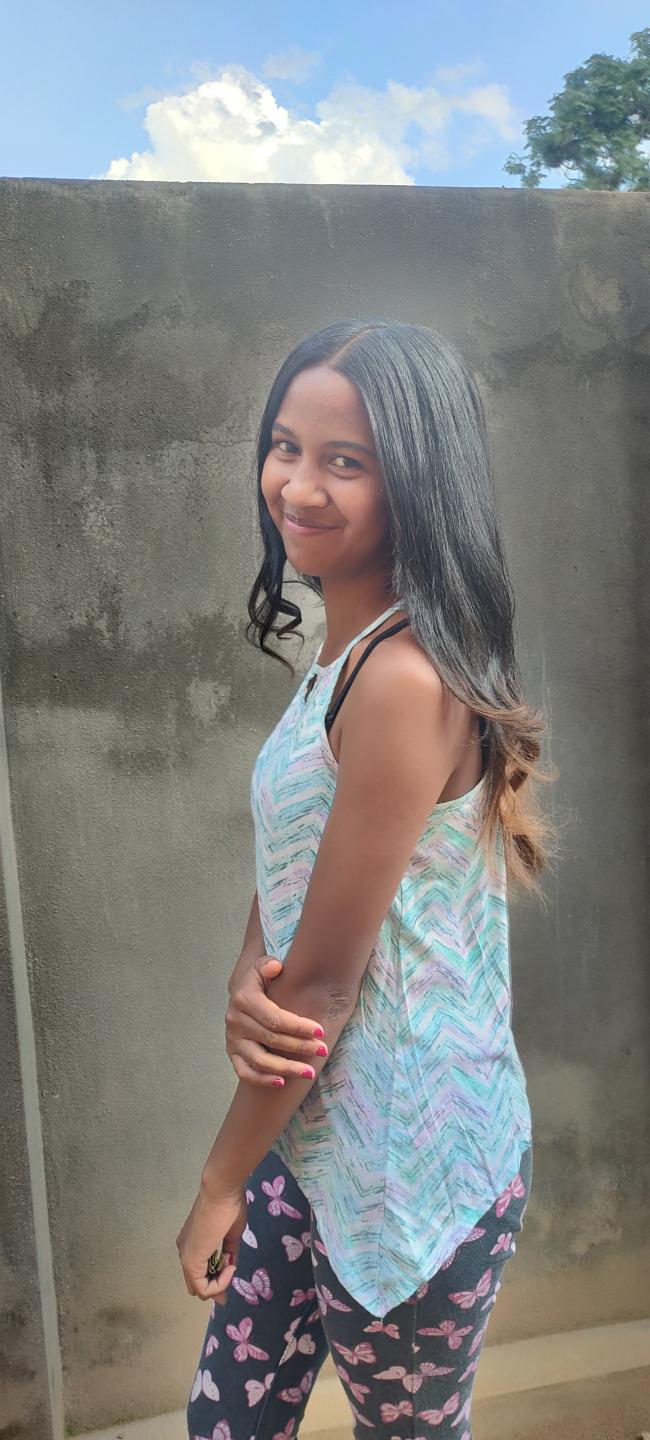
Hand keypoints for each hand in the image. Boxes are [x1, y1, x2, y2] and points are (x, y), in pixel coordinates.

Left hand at [175, 1183, 245, 1302]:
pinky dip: (219, 1284)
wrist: (222, 1192)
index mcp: (192, 1243)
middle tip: (231, 1273)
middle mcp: (184, 1252)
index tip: (232, 1270)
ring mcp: (185, 1258)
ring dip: (218, 1284)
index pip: (199, 1272)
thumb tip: (231, 1270)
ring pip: (198, 1289)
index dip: (216, 1279)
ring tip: (231, 1264)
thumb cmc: (228, 1207)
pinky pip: (202, 1287)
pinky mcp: (190, 1262)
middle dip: (215, 1286)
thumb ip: (229, 1254)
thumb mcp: (231, 1236)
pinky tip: (229, 1266)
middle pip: (195, 1285)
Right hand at [225, 956, 327, 1086]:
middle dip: (300, 1047)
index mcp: (244, 999)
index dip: (298, 1026)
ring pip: (259, 1060)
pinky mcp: (233, 1053)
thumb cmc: (261, 981)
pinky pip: (245, 1072)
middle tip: (323, 1050)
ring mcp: (233, 1040)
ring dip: (286, 1068)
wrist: (243, 992)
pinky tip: (282, 1083)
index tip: (320, 1031)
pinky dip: (262, 1080)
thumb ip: (268, 964)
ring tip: (309, 1072)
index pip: (274, 1018)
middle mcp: (235, 1021)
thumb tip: (275, 967)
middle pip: (271, 1040)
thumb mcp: (262, 967)